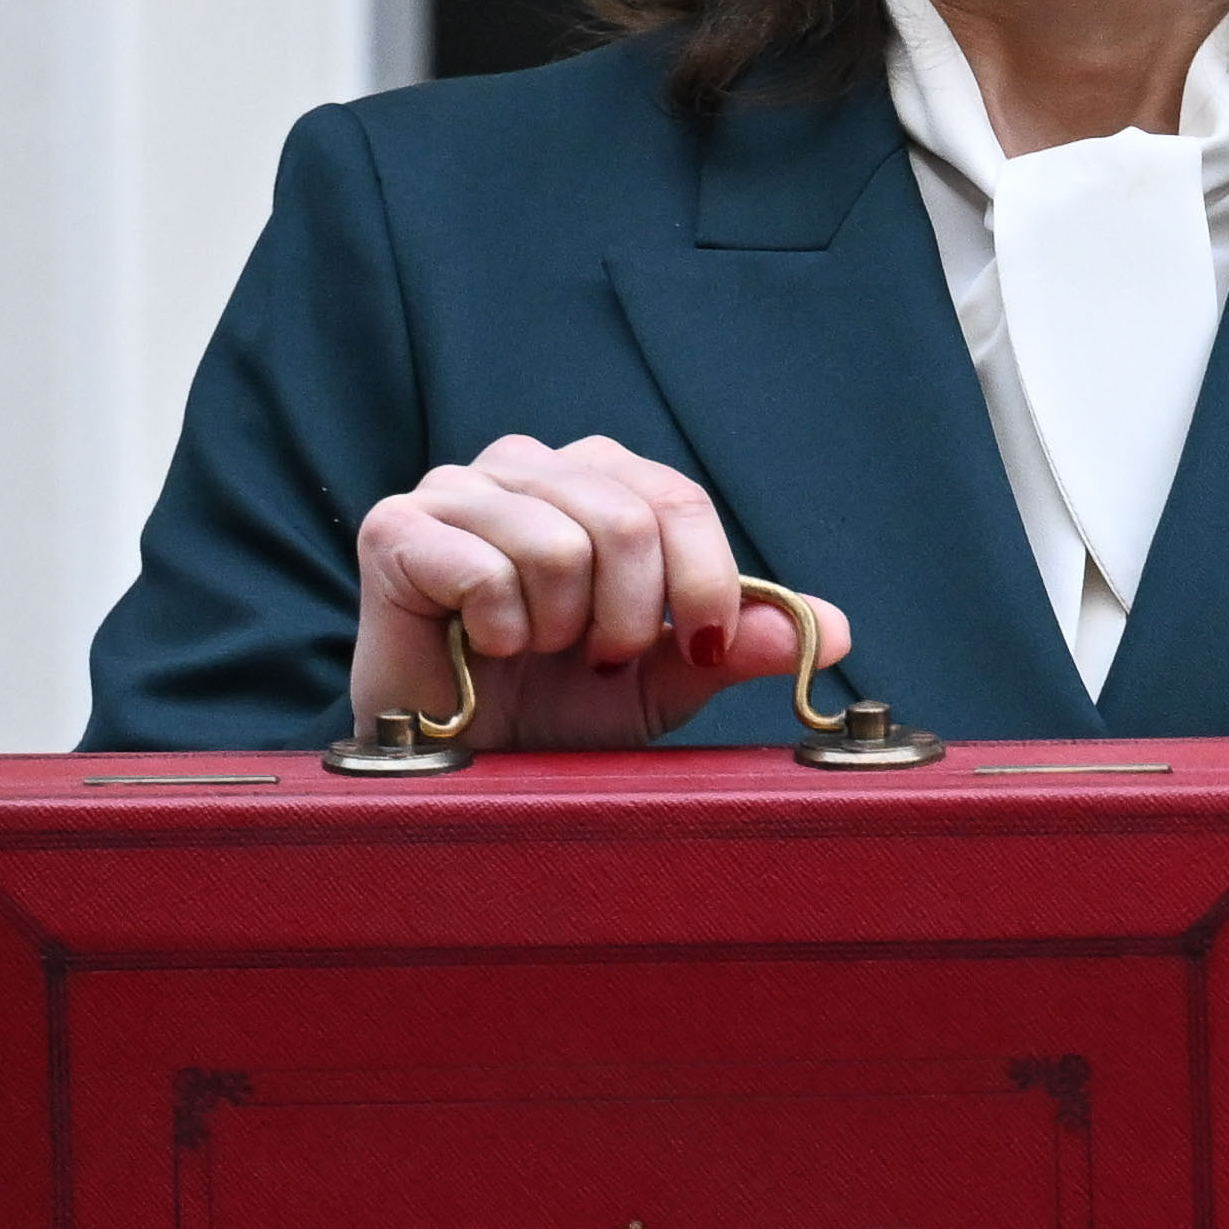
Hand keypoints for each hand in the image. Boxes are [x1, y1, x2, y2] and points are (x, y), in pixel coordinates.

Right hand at [348, 435, 846, 750]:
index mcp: (597, 481)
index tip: (698, 649)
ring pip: (560, 544)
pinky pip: (485, 570)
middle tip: (596, 661)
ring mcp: (457, 490)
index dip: (705, 583)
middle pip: (627, 519)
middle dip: (630, 619)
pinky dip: (500, 631)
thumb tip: (831, 630)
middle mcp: (529, 467)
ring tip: (535, 652)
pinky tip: (481, 647)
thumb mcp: (665, 680)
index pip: (678, 500)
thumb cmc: (556, 709)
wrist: (461, 762)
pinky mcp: (397, 529)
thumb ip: (737, 644)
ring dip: (560, 629)